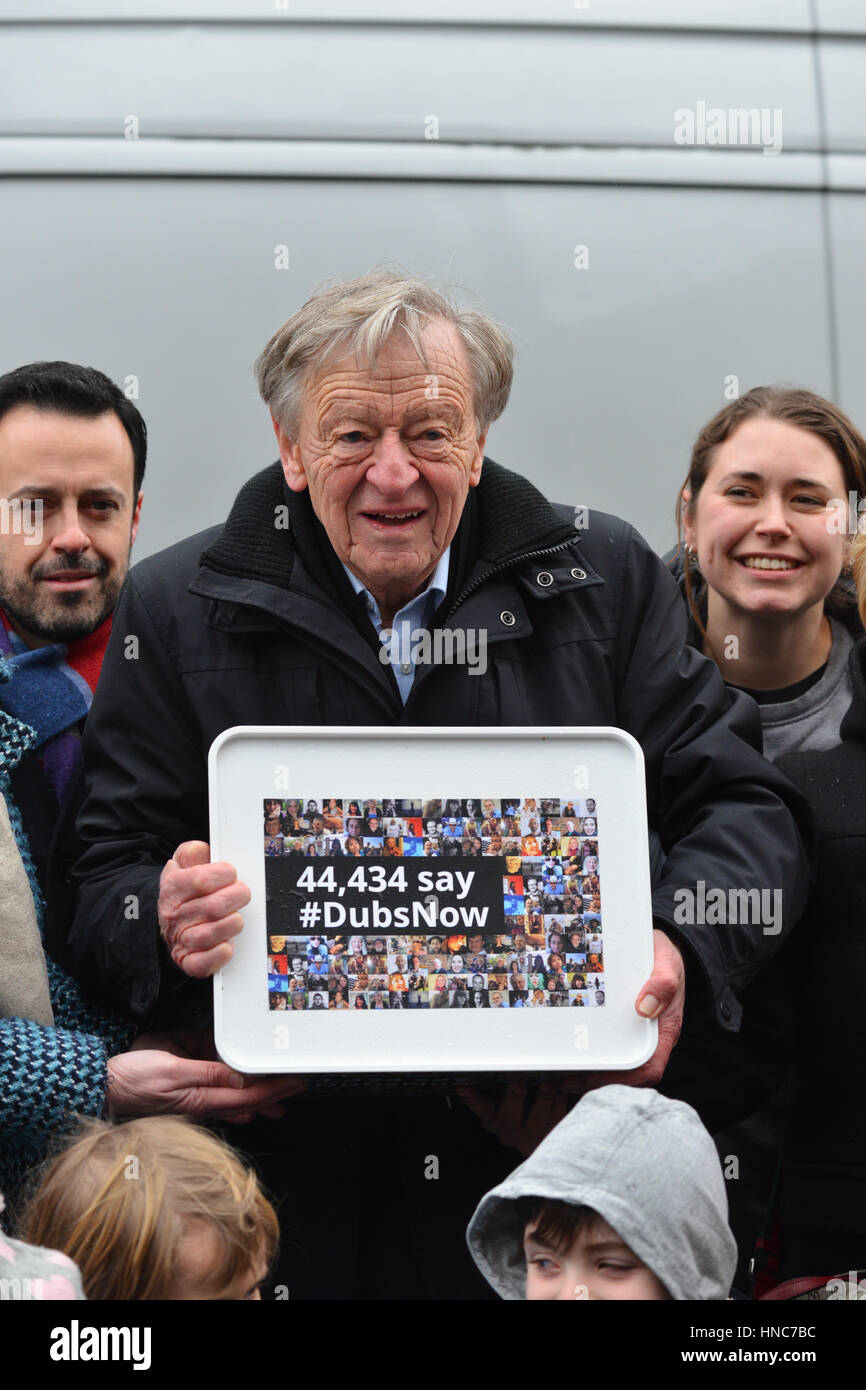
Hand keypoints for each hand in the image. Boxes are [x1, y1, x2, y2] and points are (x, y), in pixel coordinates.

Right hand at [106, 1048, 304, 1123]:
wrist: (105, 1087)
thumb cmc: (134, 1078)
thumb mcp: (172, 1070)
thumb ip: (206, 1073)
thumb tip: (238, 1077)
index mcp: (202, 1097)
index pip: (248, 1095)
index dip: (274, 1089)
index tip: (295, 1081)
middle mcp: (203, 1103)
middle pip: (246, 1101)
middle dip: (274, 1094)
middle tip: (298, 1087)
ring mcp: (195, 1102)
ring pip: (235, 1101)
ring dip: (260, 1099)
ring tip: (280, 1099)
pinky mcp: (186, 1096)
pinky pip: (219, 1100)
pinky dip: (237, 1100)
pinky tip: (245, 1106)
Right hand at [158, 840, 249, 978]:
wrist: (168, 921)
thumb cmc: (184, 891)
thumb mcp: (182, 864)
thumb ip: (191, 852)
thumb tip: (201, 850)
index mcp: (173, 887)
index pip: (202, 880)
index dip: (224, 874)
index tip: (231, 874)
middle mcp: (174, 915)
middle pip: (213, 907)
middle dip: (236, 897)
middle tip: (240, 894)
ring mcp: (181, 940)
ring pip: (210, 934)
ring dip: (231, 924)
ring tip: (235, 917)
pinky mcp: (188, 961)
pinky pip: (203, 962)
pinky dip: (219, 954)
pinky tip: (226, 943)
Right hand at [456, 1081, 569, 1156]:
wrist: (542, 1131)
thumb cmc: (519, 1103)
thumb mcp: (501, 1098)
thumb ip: (495, 1086)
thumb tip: (489, 1061)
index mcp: (493, 1118)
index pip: (481, 1109)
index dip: (473, 1100)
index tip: (465, 1088)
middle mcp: (508, 1130)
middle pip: (508, 1118)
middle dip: (513, 1099)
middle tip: (518, 1084)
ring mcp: (530, 1136)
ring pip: (536, 1120)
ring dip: (542, 1101)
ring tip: (548, 1085)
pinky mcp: (552, 1135)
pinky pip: (556, 1119)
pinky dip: (560, 1102)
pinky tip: (562, 1088)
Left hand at [568, 929, 684, 1095]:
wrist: (662, 950)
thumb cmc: (665, 958)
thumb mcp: (667, 964)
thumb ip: (662, 983)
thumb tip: (644, 1007)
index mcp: (663, 1031)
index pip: (648, 1069)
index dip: (622, 1079)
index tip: (592, 1077)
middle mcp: (649, 1038)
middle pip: (627, 1074)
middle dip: (597, 1082)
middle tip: (563, 1079)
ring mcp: (636, 1034)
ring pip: (616, 1064)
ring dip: (590, 1073)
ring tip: (559, 1072)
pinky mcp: (624, 1027)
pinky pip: (609, 1047)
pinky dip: (591, 1055)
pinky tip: (569, 1050)